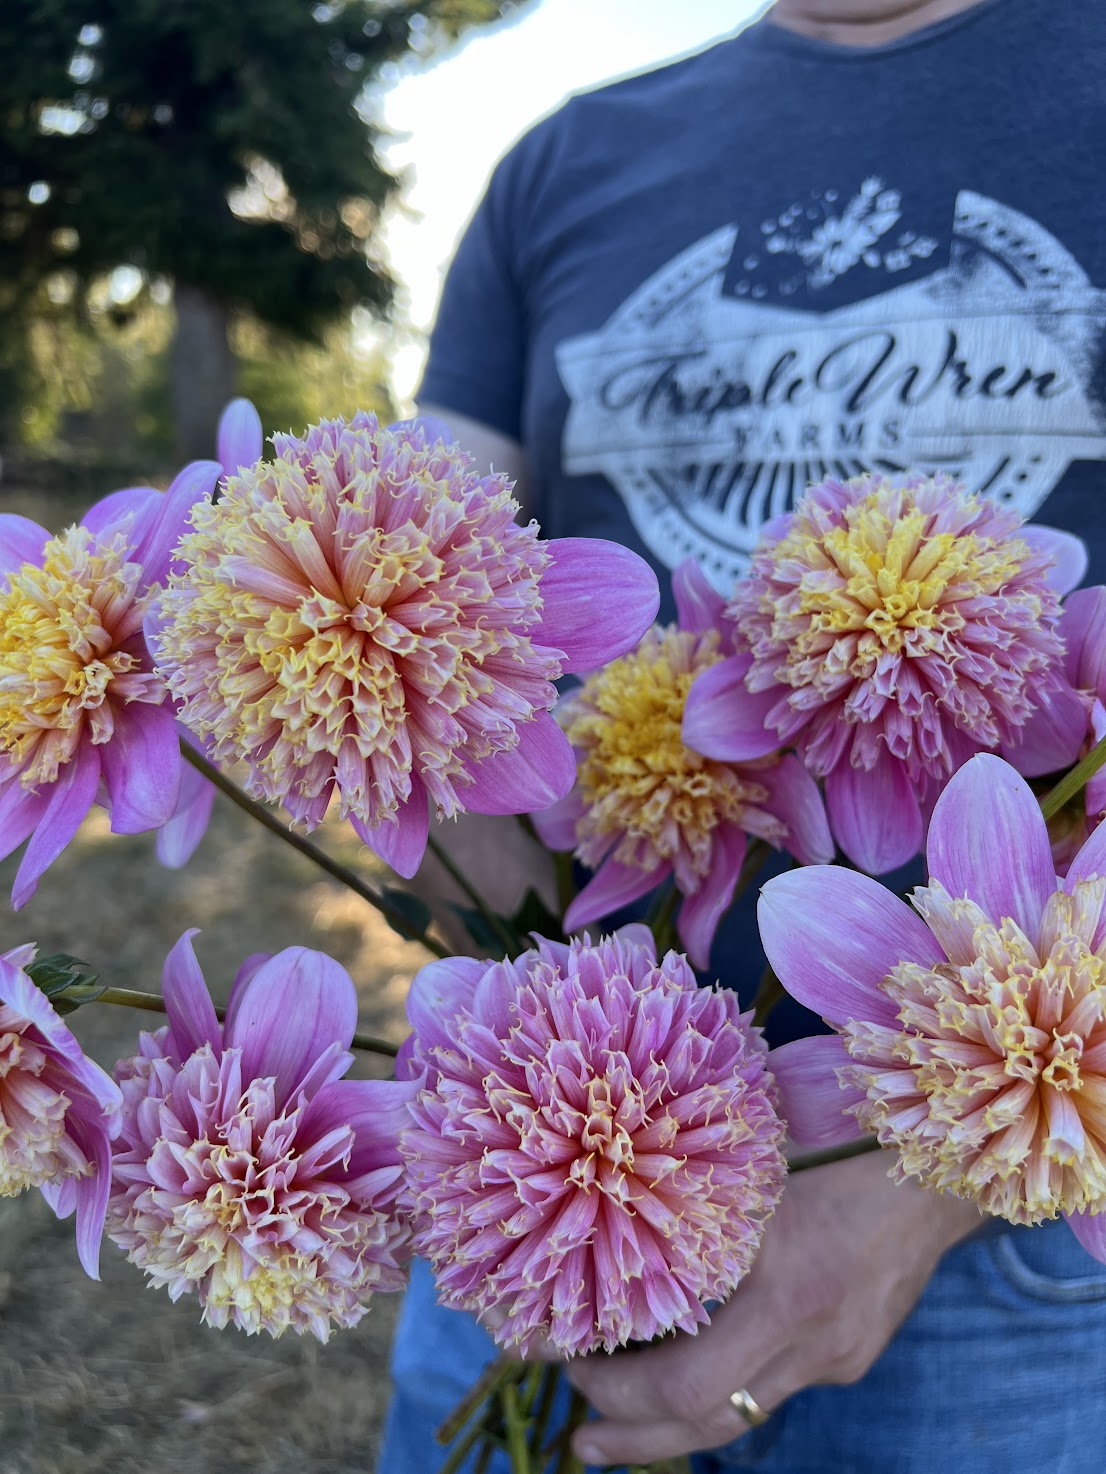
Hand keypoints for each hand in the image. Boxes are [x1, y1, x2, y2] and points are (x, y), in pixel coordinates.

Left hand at [564, 1150, 981, 1466]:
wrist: (938, 1180)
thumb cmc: (842, 1156)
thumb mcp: (764, 1176)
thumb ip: (703, 1206)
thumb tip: (618, 1208)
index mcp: (787, 1296)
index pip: (688, 1383)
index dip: (622, 1391)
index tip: (573, 1367)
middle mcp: (812, 1345)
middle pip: (712, 1422)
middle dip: (636, 1439)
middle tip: (579, 1443)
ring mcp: (836, 1360)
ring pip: (743, 1413)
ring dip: (676, 1424)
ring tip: (617, 1429)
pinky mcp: (850, 1358)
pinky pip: (773, 1384)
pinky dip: (725, 1383)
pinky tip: (692, 1369)